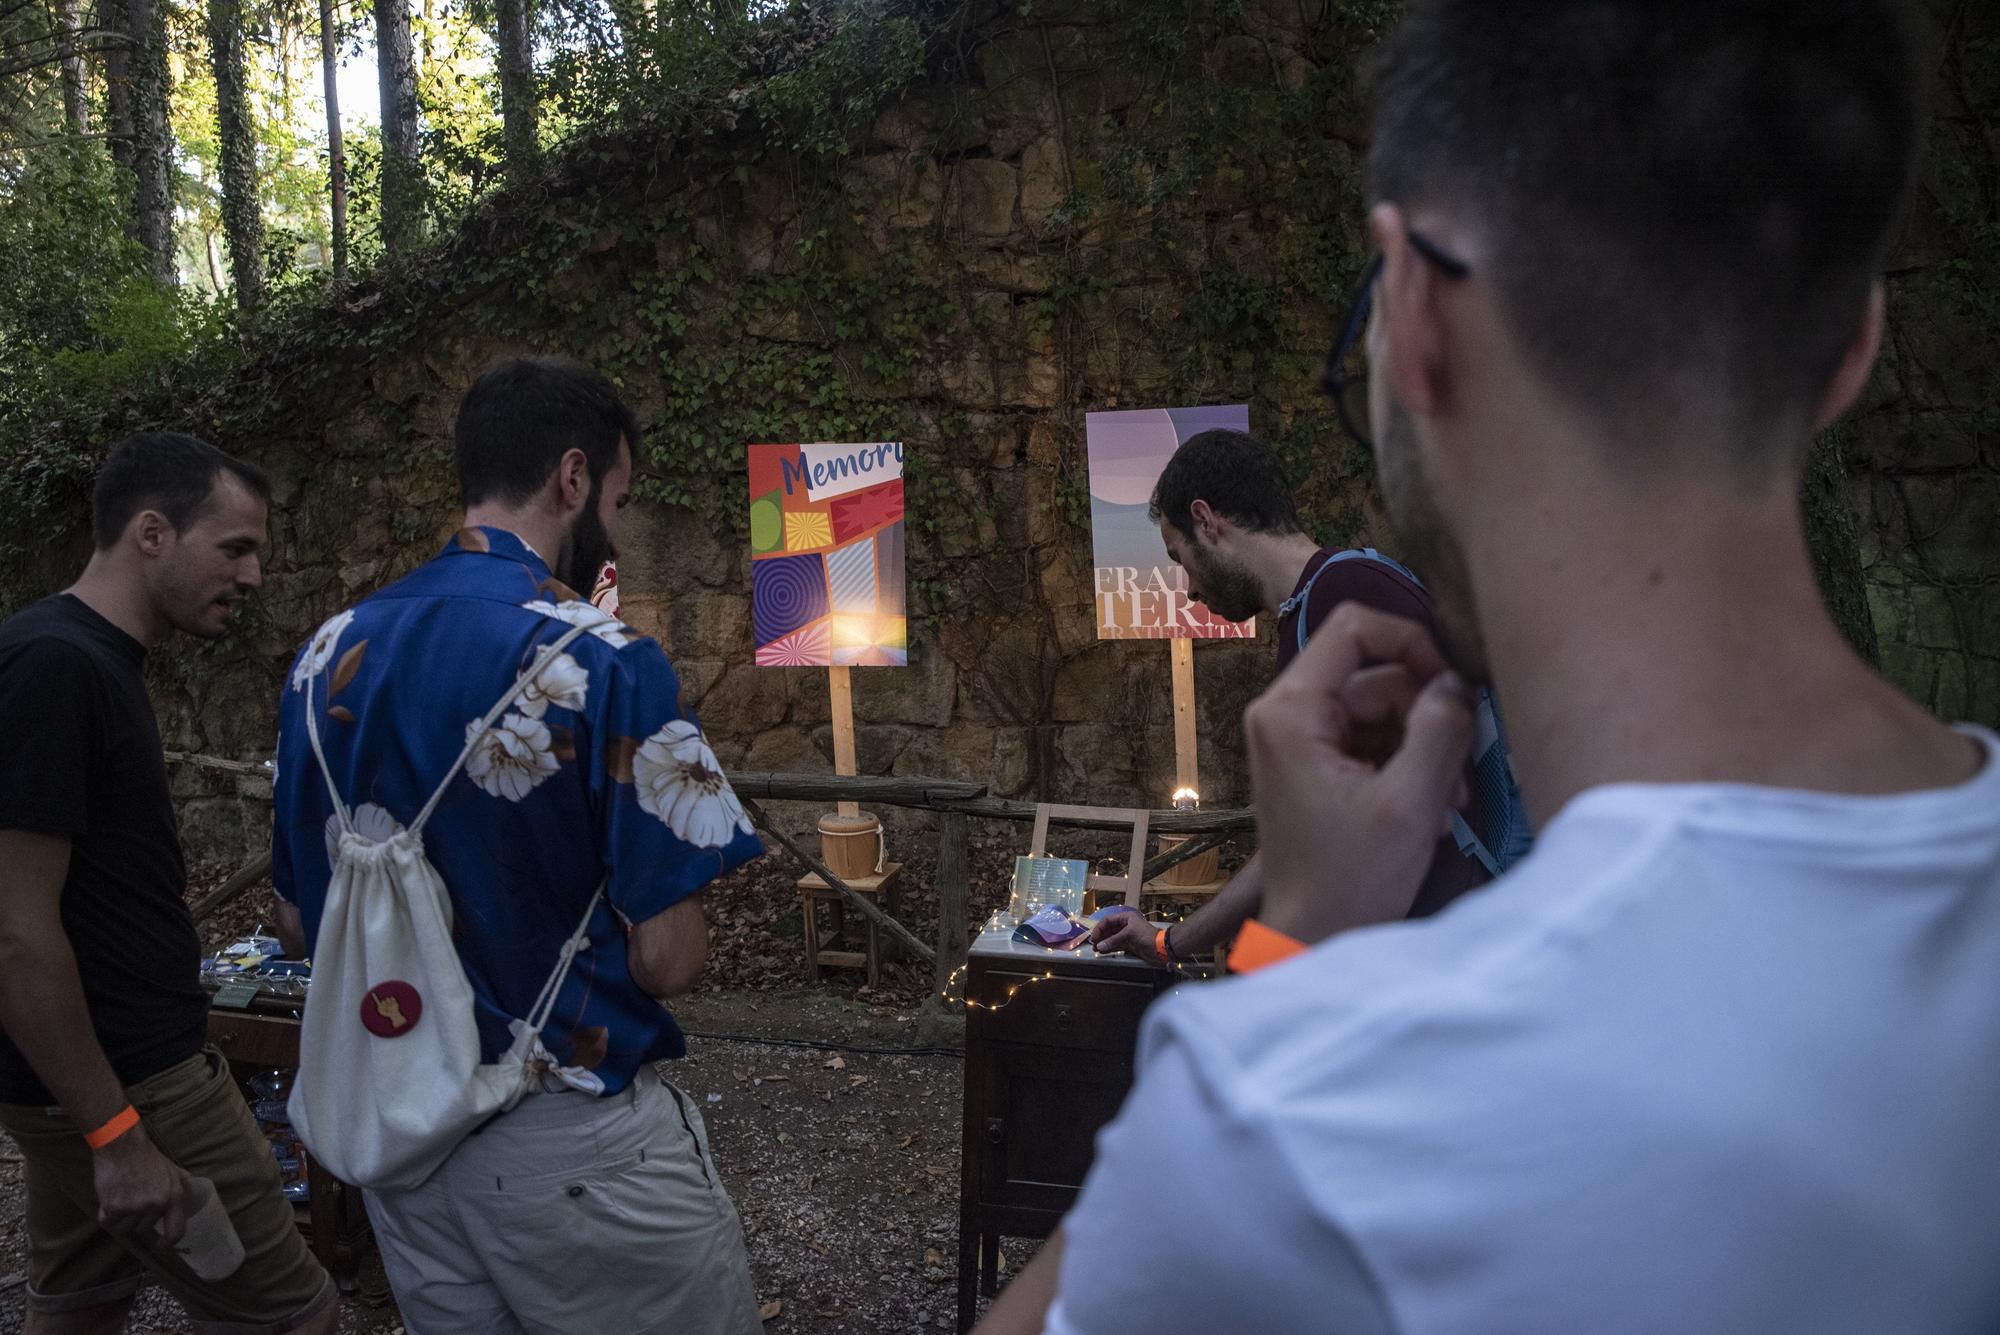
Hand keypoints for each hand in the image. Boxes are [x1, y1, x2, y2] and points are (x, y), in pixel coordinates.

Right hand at [92, 1125, 190, 1242]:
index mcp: (173, 1197)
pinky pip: (109, 1223)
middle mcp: (154, 1205)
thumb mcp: (174, 1171)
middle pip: (145, 1229)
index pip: (176, 1231)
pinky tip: (111, 1200)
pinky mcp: (112, 1206)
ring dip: (123, 1219)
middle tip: (135, 1202)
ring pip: (126, 1228)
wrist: (123, 1146)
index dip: (168, 1242)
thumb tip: (191, 1200)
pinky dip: (107, 1216)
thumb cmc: (148, 1158)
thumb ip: (182, 1187)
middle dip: (140, 1219)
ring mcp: (133, 1207)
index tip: (161, 1244)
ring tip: (124, 1198)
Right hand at [1088, 908, 1154, 957]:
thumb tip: (1099, 946)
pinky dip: (1110, 948)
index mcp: (1126, 917)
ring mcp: (1127, 935)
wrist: (1161, 948)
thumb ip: (1113, 940)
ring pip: (1112, 938)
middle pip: (1109, 929)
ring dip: (1104, 943)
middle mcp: (1126, 925)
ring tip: (1096, 949)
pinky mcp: (1129, 945)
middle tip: (1093, 944)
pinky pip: (1116, 945)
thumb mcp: (1129, 935)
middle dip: (1101, 936)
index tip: (1094, 937)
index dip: (1099, 928)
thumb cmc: (1146, 936)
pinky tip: (1103, 951)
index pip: (1108, 920)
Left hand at [1246, 603, 1474, 945]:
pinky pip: (1380, 741)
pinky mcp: (1322, 766)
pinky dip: (1411, 769)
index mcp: (1291, 710)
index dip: (1413, 643)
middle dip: (1428, 721)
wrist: (1314, 941)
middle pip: (1380, 675)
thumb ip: (1440, 731)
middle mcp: (1289, 714)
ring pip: (1388, 710)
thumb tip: (1460, 682)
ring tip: (1443, 808)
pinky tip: (1428, 813)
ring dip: (1426, 752)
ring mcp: (1304, 740)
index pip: (1356, 627)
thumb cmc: (1351, 879)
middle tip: (1457, 781)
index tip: (1453, 688)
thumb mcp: (1409, 803)